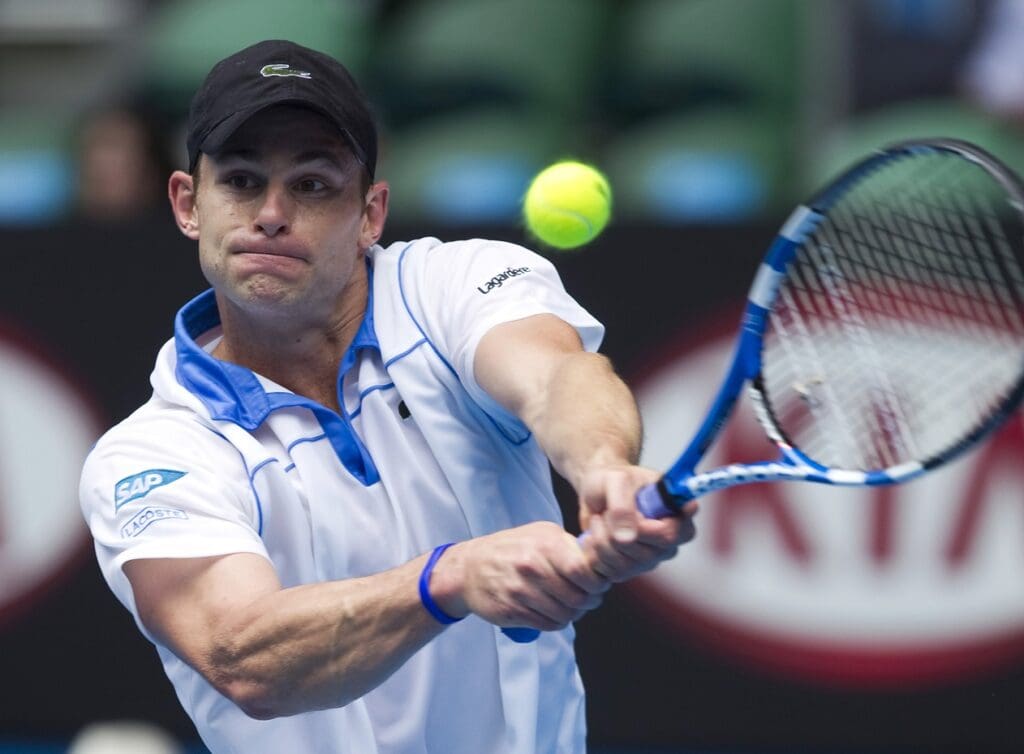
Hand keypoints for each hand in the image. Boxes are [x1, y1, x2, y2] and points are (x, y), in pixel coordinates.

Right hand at [429, 522, 609, 631]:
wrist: (469, 569)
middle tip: (588, 598)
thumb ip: (569, 545)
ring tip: (571, 605)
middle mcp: (532, 567)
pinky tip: (554, 612)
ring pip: (565, 615)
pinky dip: (556, 622)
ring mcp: (521, 591)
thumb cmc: (510, 549)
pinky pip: (548, 625)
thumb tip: (599, 561)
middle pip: (578, 597)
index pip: (584, 570)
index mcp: (544, 544)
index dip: (597, 581)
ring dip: (574, 614)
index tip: (598, 583)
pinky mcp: (512, 612)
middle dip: (589, 601)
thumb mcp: (540, 533)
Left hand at [577, 464, 697, 582]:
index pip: (671, 535)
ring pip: (623, 565)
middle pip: (644, 554)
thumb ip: (622, 506)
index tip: (631, 513)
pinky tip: (594, 535)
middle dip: (615, 532)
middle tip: (607, 510)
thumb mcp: (616, 481)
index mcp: (678, 516)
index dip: (646, 530)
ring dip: (601, 540)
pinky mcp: (629, 570)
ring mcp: (650, 559)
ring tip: (599, 519)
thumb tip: (626, 539)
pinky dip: (594, 553)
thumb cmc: (613, 480)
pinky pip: (609, 572)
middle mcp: (669, 542)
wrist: (597, 490)